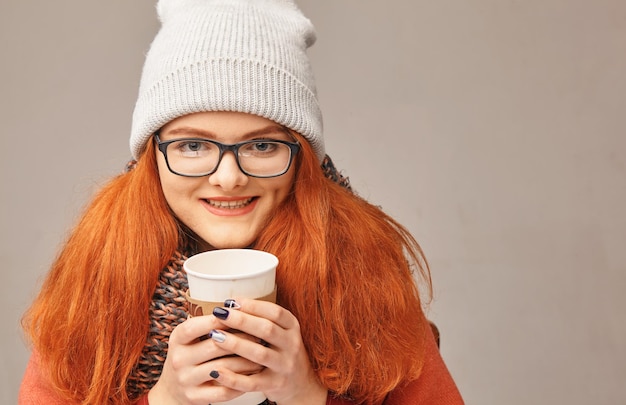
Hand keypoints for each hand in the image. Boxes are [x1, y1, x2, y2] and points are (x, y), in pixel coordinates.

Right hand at [148, 314, 263, 404]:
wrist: (172, 389)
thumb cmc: (190, 355)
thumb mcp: (191, 338)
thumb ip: (209, 324)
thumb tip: (240, 309)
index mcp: (177, 339)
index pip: (196, 326)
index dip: (219, 320)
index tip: (241, 314)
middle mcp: (178, 359)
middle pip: (214, 346)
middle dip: (241, 340)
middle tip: (260, 336)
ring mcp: (186, 380)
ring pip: (223, 368)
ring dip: (246, 361)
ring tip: (262, 354)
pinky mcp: (194, 397)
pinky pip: (224, 391)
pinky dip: (241, 382)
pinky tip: (253, 375)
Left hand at [208, 298, 327, 404]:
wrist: (300, 383)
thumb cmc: (280, 351)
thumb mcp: (280, 332)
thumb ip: (262, 319)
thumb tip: (230, 305)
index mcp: (292, 327)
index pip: (275, 312)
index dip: (253, 306)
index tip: (231, 301)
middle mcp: (291, 345)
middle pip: (267, 330)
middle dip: (241, 320)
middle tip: (219, 314)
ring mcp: (284, 366)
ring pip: (259, 354)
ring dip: (235, 344)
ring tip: (215, 336)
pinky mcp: (274, 385)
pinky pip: (251, 383)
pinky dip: (232, 378)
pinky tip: (216, 371)